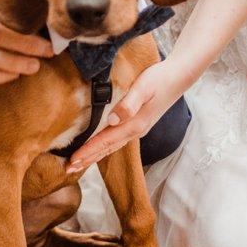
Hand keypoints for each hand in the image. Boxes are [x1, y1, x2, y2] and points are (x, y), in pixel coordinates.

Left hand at [65, 61, 182, 173]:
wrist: (178, 77)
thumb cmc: (160, 79)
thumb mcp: (144, 87)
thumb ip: (129, 104)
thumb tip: (112, 120)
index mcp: (134, 124)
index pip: (105, 141)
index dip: (87, 151)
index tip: (72, 161)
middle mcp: (135, 130)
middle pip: (106, 149)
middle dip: (87, 159)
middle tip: (68, 169)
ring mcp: (137, 128)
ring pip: (111, 146)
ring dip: (94, 156)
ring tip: (77, 163)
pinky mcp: (138, 123)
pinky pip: (116, 140)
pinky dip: (103, 147)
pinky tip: (97, 148)